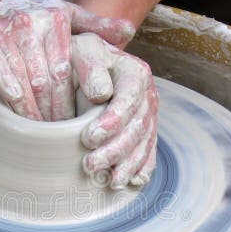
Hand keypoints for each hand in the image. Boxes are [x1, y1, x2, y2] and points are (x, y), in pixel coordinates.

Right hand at [0, 0, 134, 120]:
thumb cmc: (30, 16)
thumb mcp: (64, 14)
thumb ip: (96, 25)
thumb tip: (130, 31)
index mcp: (55, 18)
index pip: (68, 67)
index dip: (72, 97)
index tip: (78, 119)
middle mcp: (31, 23)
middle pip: (48, 80)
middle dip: (55, 110)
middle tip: (61, 134)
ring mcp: (5, 35)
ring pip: (26, 84)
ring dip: (35, 113)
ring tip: (43, 133)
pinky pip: (0, 79)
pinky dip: (12, 101)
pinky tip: (19, 118)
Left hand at [72, 33, 157, 188]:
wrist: (87, 63)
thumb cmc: (81, 57)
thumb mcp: (82, 50)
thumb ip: (90, 66)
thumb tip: (101, 94)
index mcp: (135, 73)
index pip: (128, 100)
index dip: (111, 122)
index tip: (88, 138)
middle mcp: (147, 95)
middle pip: (137, 127)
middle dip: (115, 150)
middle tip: (90, 165)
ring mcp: (148, 115)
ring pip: (144, 144)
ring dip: (128, 165)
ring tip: (109, 181)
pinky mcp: (144, 131)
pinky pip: (149, 152)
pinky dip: (142, 168)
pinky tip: (133, 182)